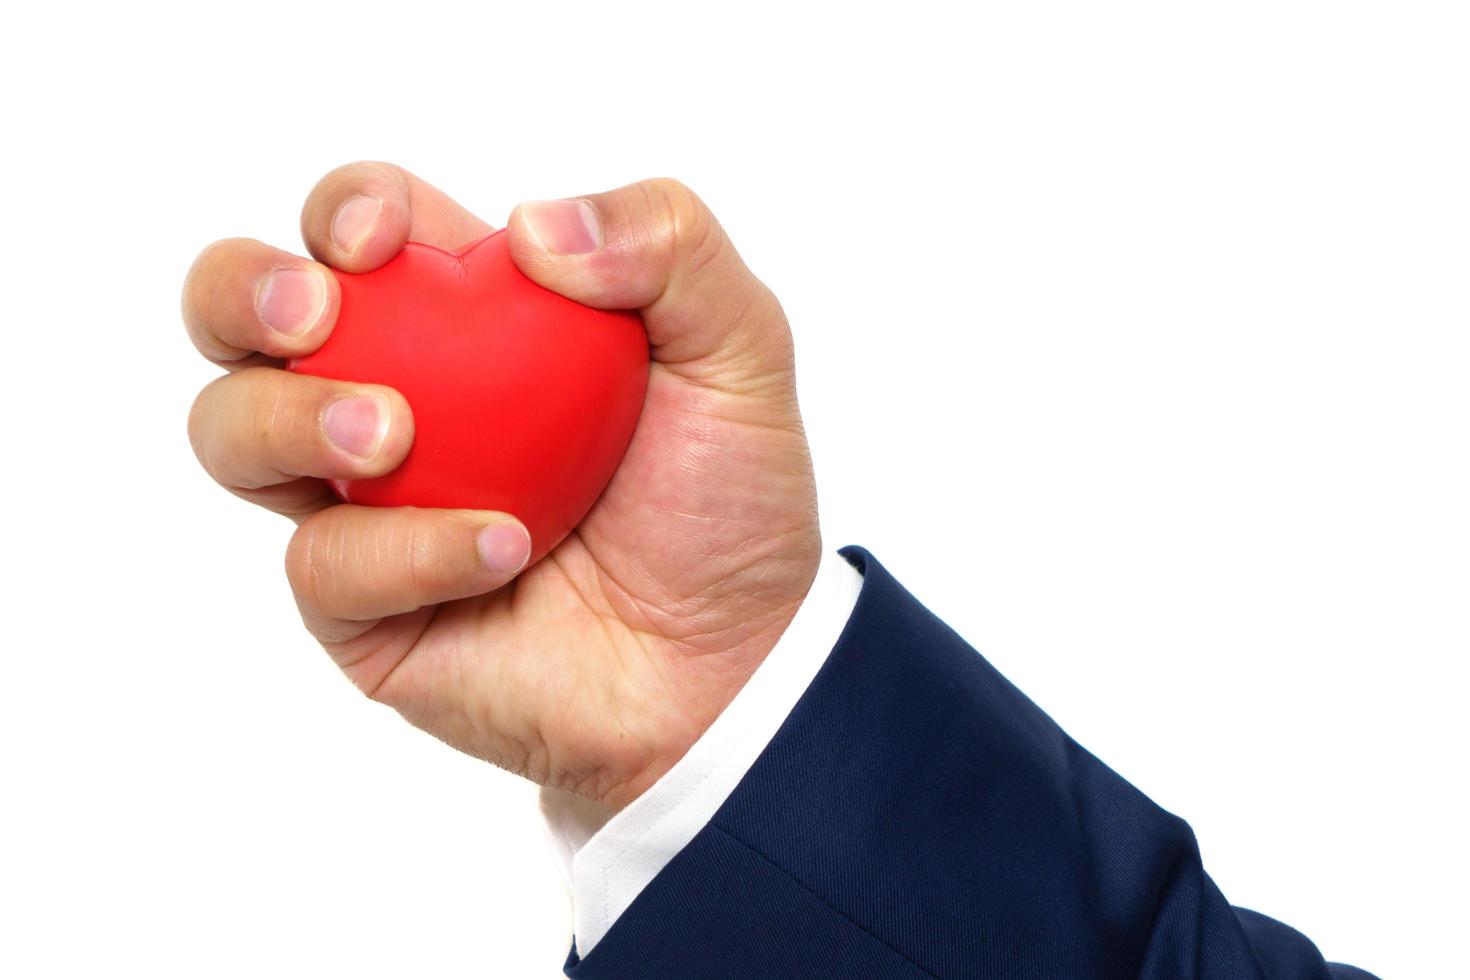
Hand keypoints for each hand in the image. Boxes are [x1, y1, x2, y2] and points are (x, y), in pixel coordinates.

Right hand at [183, 164, 820, 808]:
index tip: (382, 237)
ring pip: (232, 433)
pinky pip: (324, 564)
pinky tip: (502, 549)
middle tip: (312, 316)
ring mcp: (363, 503)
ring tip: (392, 435)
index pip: (362, 226)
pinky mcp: (359, 608)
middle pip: (242, 313)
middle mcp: (394, 393)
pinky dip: (408, 549)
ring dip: (287, 415)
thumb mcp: (739, 349)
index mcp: (467, 312)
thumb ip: (668, 244)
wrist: (728, 663)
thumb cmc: (724, 502)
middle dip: (242, 291)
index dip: (346, 208)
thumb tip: (532, 222)